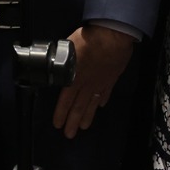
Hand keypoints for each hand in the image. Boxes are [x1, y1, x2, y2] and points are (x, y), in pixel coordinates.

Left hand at [51, 24, 134, 138]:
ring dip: (87, 116)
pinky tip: (100, 106)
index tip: (58, 124)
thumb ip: (63, 58)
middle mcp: (87, 83)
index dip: (61, 113)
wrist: (113, 35)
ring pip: (92, 103)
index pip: (65, 99)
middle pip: (79, 106)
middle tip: (69, 134)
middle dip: (73, 121)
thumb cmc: (89, 38)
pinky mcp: (112, 77)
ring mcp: (101, 82)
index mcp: (74, 77)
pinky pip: (106, 92)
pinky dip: (102, 100)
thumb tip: (56, 61)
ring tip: (84, 127)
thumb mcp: (68, 47)